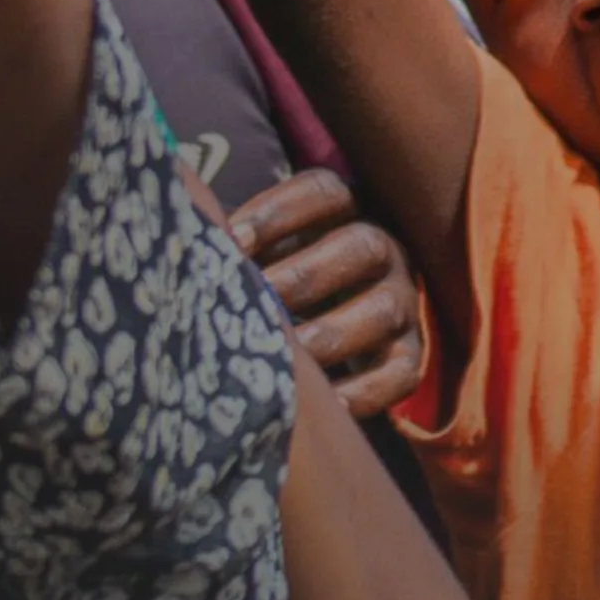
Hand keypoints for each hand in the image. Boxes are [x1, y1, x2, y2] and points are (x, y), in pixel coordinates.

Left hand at [224, 168, 429, 420]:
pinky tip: (325, 406)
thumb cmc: (278, 280)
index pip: (323, 193)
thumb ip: (234, 246)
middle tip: (256, 302)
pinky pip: (402, 373)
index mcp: (345, 212)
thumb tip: (189, 246)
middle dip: (304, 276)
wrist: (335, 328)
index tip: (232, 239)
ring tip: (285, 357)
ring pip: (383, 310)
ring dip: (331, 333)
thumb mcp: (265, 250)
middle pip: (360, 246)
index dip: (278, 214)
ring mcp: (402, 303)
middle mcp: (384, 251)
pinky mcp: (411, 355)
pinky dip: (366, 391)